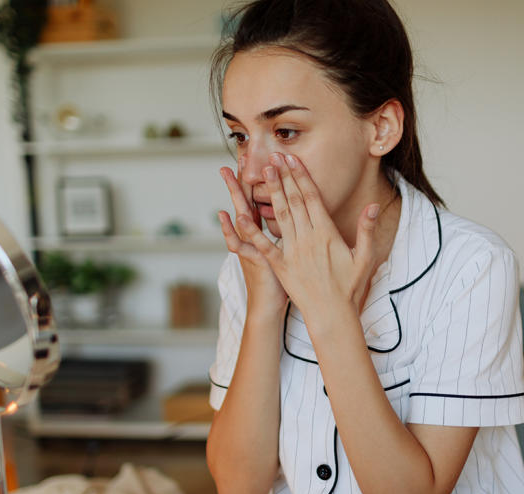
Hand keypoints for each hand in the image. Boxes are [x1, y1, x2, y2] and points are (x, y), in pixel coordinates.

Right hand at [218, 164, 287, 316]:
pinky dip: (230, 230)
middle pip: (247, 202)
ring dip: (234, 195)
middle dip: (242, 179)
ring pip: (240, 215)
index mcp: (264, 232)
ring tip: (227, 174)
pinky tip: (225, 215)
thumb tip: (298, 216)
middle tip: (238, 156)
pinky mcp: (251, 259)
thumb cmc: (282, 280)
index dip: (260, 181)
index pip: (261, 201)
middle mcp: (254, 236)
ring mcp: (250, 246)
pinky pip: (238, 243)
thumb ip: (288, 233)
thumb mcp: (285, 252)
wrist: (270, 307)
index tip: (260, 159)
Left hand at [233, 153, 380, 326]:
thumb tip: (372, 206)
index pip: (312, 198)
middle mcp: (307, 239)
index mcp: (327, 234)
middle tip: (273, 156)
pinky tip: (241, 215)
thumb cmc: (350, 287)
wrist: (332, 315)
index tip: (293, 159)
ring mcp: (293, 252)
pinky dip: (252, 230)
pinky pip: (264, 245)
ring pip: (280, 216)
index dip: (301, 176)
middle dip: (283, 177)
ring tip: (264, 173)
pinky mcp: (280, 266)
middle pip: (294, 202)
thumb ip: (367, 229)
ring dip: (272, 193)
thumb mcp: (365, 257)